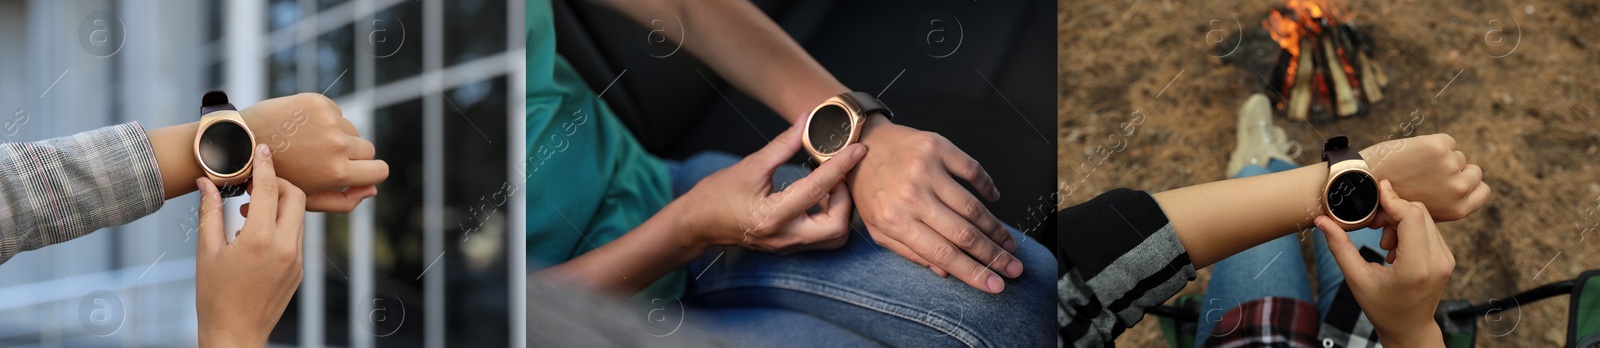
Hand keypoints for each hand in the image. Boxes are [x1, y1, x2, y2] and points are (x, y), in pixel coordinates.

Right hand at [195, 145, 305, 345]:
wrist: (235, 334)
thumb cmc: (214, 296)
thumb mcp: (206, 251)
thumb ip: (209, 212)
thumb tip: (206, 182)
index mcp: (260, 239)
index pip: (269, 188)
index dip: (265, 164)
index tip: (261, 148)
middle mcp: (286, 247)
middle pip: (295, 196)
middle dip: (278, 182)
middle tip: (253, 183)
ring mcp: (297, 259)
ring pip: (299, 216)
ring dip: (279, 204)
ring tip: (248, 210)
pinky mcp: (300, 269)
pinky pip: (297, 235)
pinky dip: (282, 224)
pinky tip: (257, 232)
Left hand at [242, 93, 386, 212]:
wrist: (240, 143)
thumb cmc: (275, 176)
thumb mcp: (307, 199)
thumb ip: (344, 201)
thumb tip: (372, 190)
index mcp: (336, 172)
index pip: (380, 170)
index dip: (372, 173)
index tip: (359, 172)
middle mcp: (337, 145)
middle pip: (368, 149)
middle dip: (353, 156)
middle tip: (326, 160)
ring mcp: (329, 121)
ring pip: (352, 131)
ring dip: (338, 137)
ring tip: (309, 145)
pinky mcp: (319, 102)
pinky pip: (337, 114)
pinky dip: (325, 121)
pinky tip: (302, 129)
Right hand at [671, 121, 864, 253]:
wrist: (697, 223)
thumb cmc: (717, 195)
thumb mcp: (750, 166)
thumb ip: (782, 145)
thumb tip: (805, 122)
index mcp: (774, 215)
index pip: (818, 189)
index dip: (841, 166)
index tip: (858, 149)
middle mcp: (785, 236)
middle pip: (837, 226)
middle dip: (845, 199)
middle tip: (838, 175)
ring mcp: (787, 245)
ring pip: (833, 237)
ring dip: (840, 210)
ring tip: (828, 186)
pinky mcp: (787, 246)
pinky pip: (821, 237)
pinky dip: (829, 217)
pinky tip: (818, 197)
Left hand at [848, 116, 1018, 293]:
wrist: (861, 144)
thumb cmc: (869, 190)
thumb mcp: (877, 229)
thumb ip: (909, 252)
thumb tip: (945, 271)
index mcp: (895, 220)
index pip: (943, 253)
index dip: (974, 272)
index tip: (996, 285)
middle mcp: (911, 195)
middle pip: (964, 233)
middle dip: (994, 255)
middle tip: (1014, 268)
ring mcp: (926, 169)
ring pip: (972, 206)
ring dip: (996, 229)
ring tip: (1009, 243)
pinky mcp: (937, 147)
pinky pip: (973, 170)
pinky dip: (988, 187)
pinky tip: (995, 200)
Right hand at [1316, 179, 1452, 346]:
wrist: (1410, 328)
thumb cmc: (1381, 307)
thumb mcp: (1356, 278)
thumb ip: (1340, 247)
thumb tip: (1322, 220)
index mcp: (1416, 267)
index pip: (1411, 217)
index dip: (1393, 200)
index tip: (1377, 190)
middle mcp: (1437, 260)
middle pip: (1419, 213)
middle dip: (1393, 211)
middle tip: (1373, 225)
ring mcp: (1446, 259)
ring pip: (1425, 219)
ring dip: (1401, 221)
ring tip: (1385, 243)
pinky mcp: (1447, 258)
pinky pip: (1429, 229)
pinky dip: (1410, 229)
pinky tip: (1396, 248)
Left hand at [1361, 133, 1489, 221]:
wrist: (1362, 181)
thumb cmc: (1380, 203)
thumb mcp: (1406, 221)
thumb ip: (1416, 225)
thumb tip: (1389, 250)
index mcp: (1458, 209)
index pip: (1483, 190)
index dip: (1469, 184)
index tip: (1453, 180)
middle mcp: (1459, 188)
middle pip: (1474, 170)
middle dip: (1455, 169)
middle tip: (1430, 173)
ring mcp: (1450, 166)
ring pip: (1457, 154)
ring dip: (1440, 157)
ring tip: (1416, 166)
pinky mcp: (1439, 147)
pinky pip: (1446, 141)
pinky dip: (1432, 143)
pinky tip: (1413, 153)